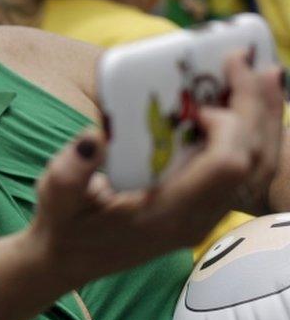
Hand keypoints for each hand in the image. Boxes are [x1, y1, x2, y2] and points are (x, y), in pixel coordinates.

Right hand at [28, 51, 271, 287]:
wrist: (69, 258)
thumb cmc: (64, 224)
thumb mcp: (55, 197)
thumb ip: (72, 169)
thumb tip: (94, 135)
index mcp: (168, 214)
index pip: (226, 166)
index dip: (227, 125)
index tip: (198, 102)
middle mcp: (197, 218)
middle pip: (254, 160)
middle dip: (256, 107)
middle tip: (246, 61)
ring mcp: (206, 215)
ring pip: (259, 165)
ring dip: (263, 117)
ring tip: (262, 74)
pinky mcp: (204, 207)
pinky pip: (246, 169)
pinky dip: (253, 132)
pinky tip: (243, 104)